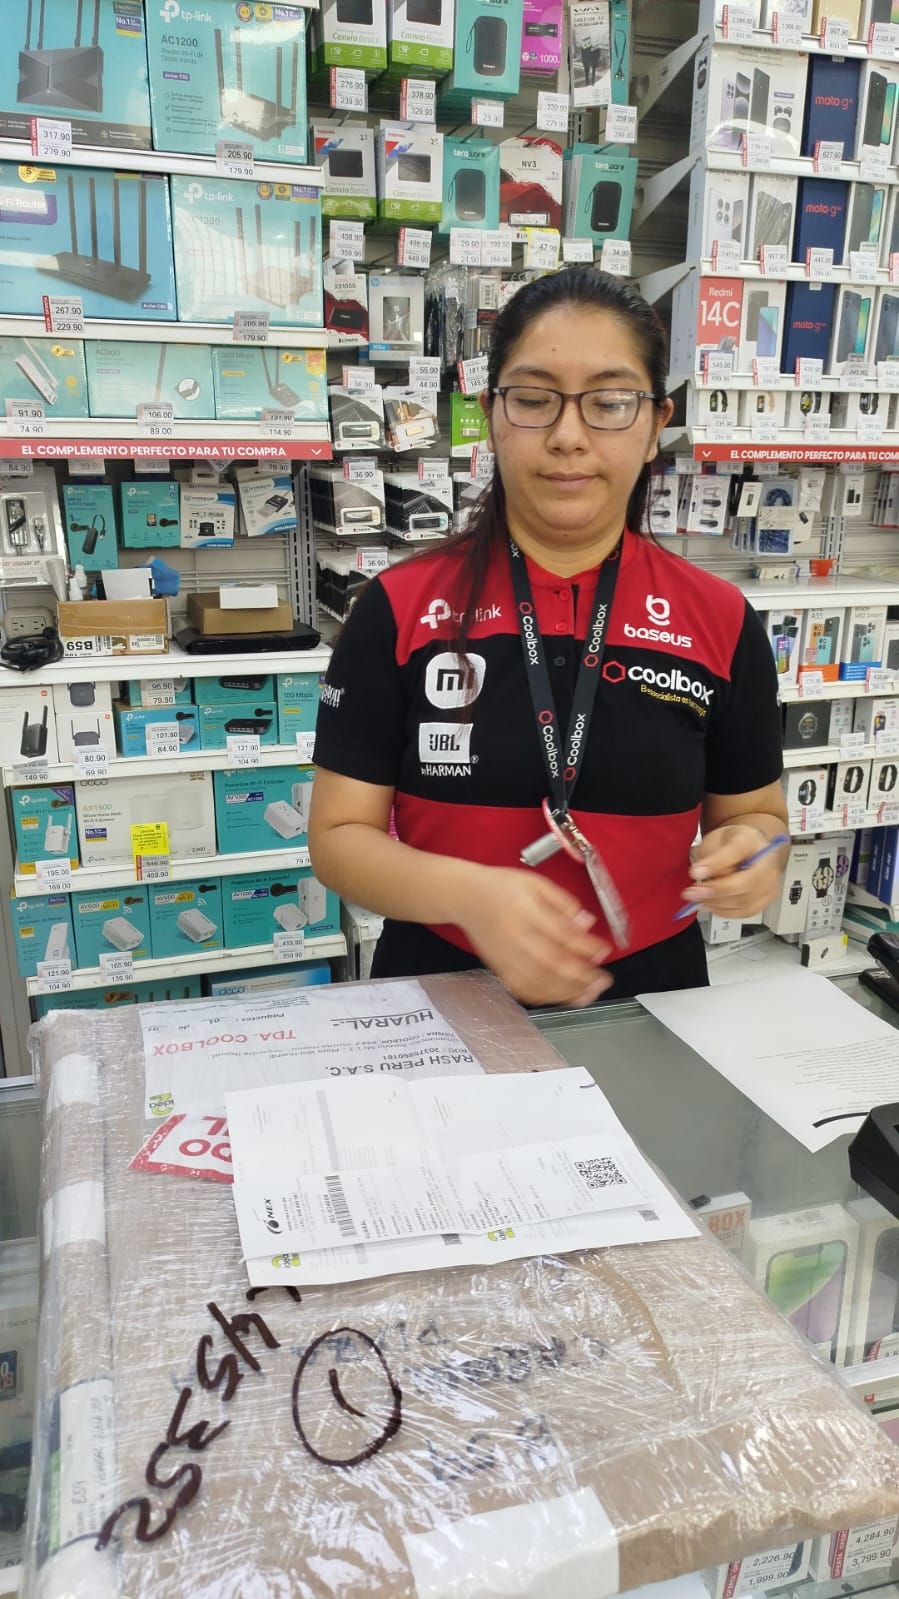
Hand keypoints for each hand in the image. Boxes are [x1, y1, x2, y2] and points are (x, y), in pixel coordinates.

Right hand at [456, 866, 612, 1007]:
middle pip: (553, 963)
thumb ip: (564, 903)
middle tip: (603, 980)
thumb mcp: (537, 883)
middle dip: (582, 976)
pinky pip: (523, 989)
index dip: (587, 947)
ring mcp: (505, 956)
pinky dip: (545, 997)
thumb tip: (587, 924)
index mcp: (526, 910)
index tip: (604, 951)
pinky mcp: (498, 968)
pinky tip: (562, 996)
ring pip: (539, 982)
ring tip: (589, 993)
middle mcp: (515, 936)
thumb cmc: (502, 887)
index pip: (562, 934)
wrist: (465, 897)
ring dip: (568, 992)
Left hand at [680, 825, 785, 920]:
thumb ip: (710, 856)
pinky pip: (745, 911)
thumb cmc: (730, 844)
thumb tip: (703, 876)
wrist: (745, 850)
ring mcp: (769, 883)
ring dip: (717, 903)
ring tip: (698, 899)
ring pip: (745, 900)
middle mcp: (767, 862)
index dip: (716, 863)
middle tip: (694, 892)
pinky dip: (725, 911)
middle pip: (747, 882)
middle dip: (717, 890)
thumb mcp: (714, 841)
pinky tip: (710, 905)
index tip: (695, 871)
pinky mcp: (765, 899)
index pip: (736, 851)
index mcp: (751, 840)